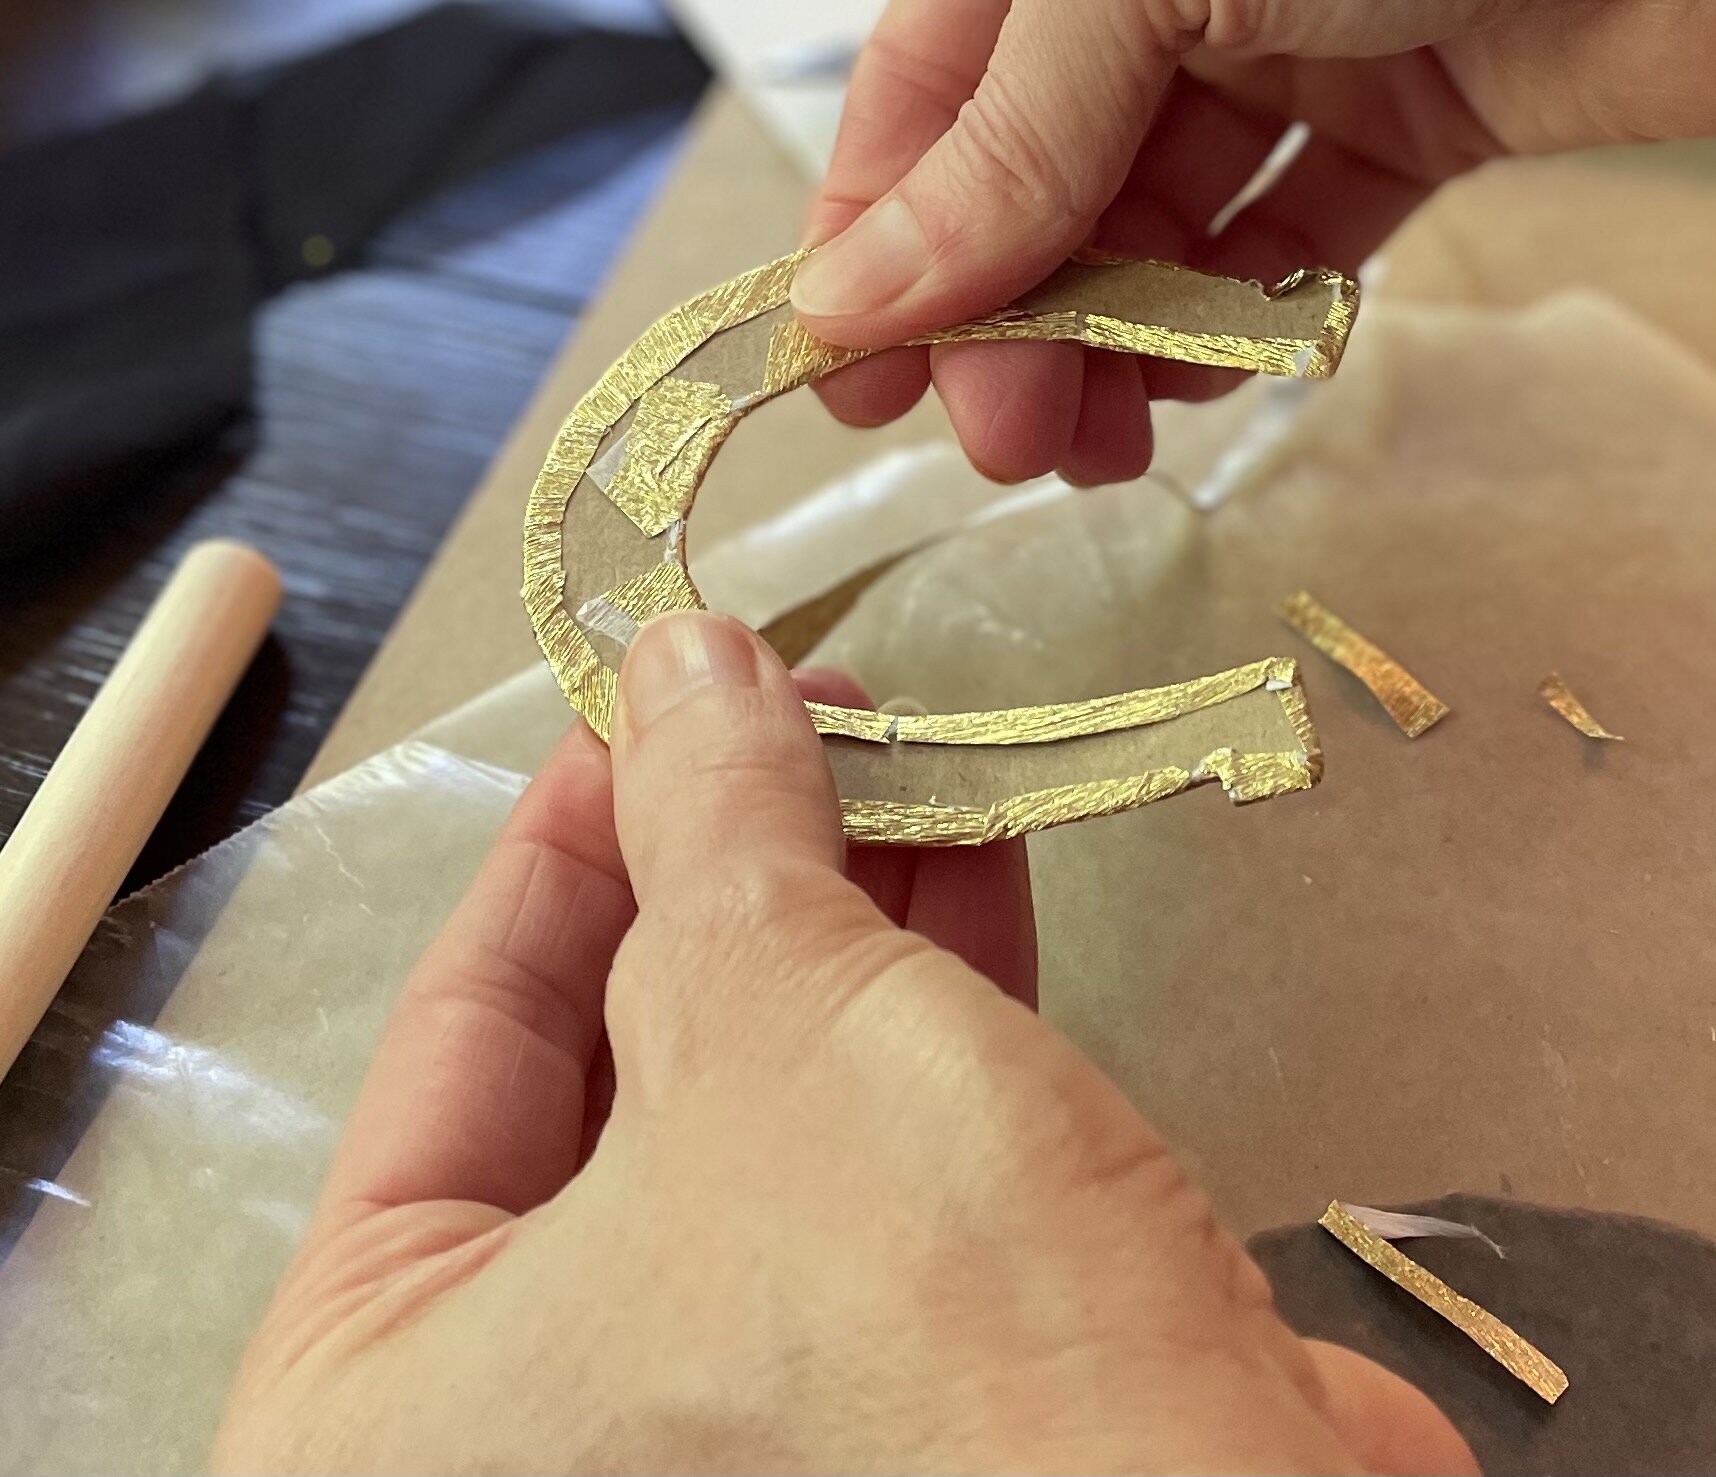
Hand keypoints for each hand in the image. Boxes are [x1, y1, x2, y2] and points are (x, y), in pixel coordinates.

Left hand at [216, 612, 1469, 1473]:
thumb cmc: (912, 1302)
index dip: (575, 831)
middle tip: (810, 713)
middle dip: (733, 863)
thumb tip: (679, 654)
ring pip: (764, 1104)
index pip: (460, 1036)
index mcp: (397, 1393)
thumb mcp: (777, 1010)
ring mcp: (730, 1424)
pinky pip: (873, 1164)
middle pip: (615, 1066)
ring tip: (909, 758)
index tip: (667, 690)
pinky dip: (923, 1014)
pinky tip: (979, 864)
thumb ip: (708, 816)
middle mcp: (537, 1431)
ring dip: (845, 917)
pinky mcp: (900, 1403)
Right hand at [791, 0, 1715, 484]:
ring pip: (1152, 219)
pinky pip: (1276, 247)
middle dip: (1007, 306)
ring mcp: (1292, 21)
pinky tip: (1209, 373)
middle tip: (1000, 436)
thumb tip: (883, 285)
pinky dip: (1235, 318)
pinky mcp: (1400, 112)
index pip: (932, 60)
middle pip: (1035, 158)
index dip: (878, 225)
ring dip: (1115, 334)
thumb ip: (1014, 126)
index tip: (845, 366)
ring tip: (1100, 437)